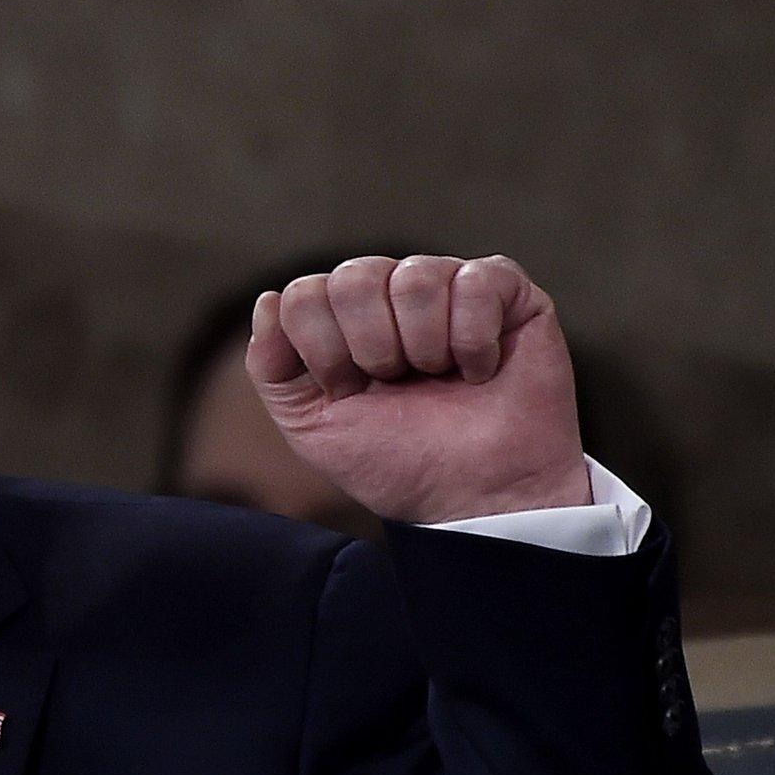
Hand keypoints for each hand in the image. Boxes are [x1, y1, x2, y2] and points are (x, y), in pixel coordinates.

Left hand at [245, 254, 590, 523]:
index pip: (304, 294)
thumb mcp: (311, 426)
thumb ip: (272, 367)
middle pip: (354, 276)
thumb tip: (267, 299)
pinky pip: (476, 281)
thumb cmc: (398, 463)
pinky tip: (479, 371)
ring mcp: (448, 286)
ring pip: (415, 276)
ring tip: (440, 378)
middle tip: (397, 384)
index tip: (349, 392)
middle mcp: (391, 292)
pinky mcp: (507, 291)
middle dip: (371, 347)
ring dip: (423, 346)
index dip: (323, 351)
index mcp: (341, 318)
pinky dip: (473, 341)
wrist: (475, 499)